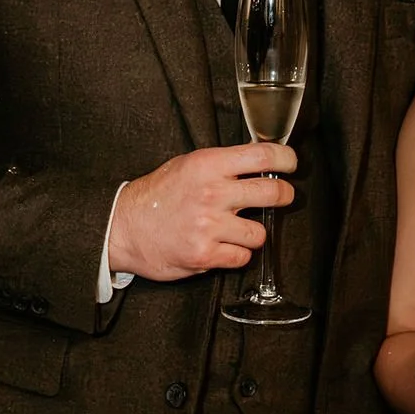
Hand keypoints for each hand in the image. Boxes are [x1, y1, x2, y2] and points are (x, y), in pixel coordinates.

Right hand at [107, 144, 294, 280]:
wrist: (123, 228)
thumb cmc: (155, 196)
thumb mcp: (186, 166)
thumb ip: (221, 165)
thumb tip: (257, 163)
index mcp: (207, 165)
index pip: (262, 156)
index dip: (285, 159)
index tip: (291, 164)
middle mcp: (212, 193)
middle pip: (272, 193)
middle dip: (283, 196)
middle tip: (281, 197)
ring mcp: (209, 226)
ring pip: (260, 233)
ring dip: (253, 233)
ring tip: (236, 230)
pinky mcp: (205, 254)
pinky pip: (242, 257)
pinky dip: (237, 255)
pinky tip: (223, 247)